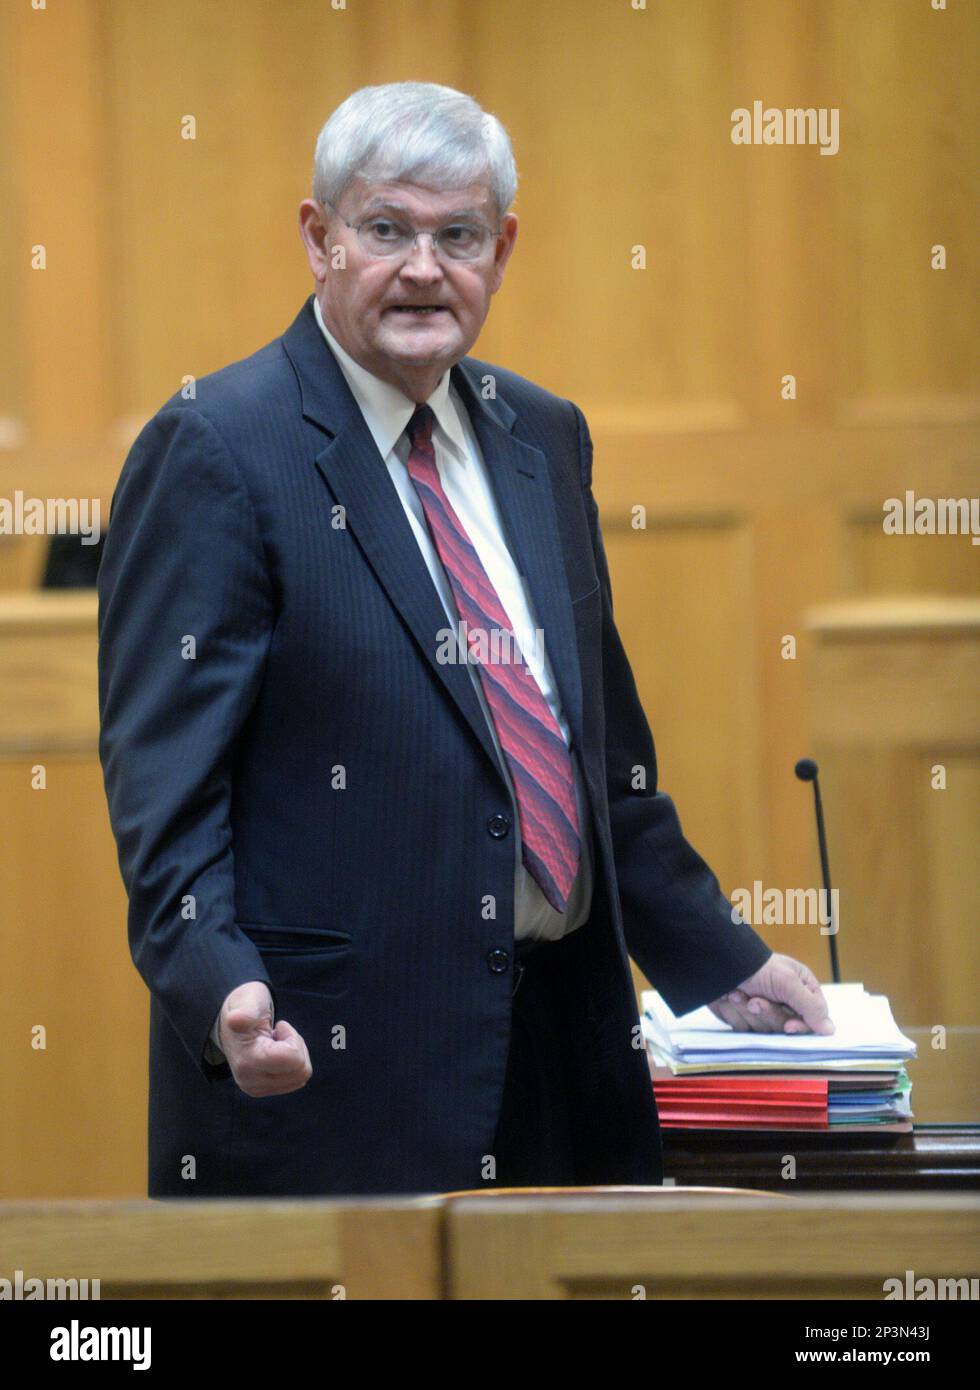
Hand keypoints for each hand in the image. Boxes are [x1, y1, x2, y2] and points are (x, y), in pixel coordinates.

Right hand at [218, 980, 312, 1096]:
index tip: (279, 1026)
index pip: (293, 1059)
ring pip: (300, 1077)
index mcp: (246, 1060)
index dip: (293, 1037)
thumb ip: (246, 1011)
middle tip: (279, 1034)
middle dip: (296, 1046)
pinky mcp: (261, 1091)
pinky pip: (295, 1082)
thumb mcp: (248, 1000)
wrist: (230, 1022)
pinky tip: (276, 1053)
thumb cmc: (245, 1006)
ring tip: (277, 1042)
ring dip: (295, 1055)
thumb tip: (235, 1019)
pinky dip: (292, 1065)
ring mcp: (254, 1088)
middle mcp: (249, 1081)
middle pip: (301, 1071)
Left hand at [707, 953, 834, 1035]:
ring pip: (763, 1031)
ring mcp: (763, 1012)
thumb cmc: (757, 967)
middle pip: (786, 1028)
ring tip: (738, 994)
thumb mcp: (788, 982)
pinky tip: (729, 998)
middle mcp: (785, 1003)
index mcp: (801, 990)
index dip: (800, 1026)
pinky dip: (734, 1014)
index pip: (812, 1020)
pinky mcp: (744, 1019)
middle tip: (755, 1001)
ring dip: (747, 1012)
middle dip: (768, 1014)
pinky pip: (744, 1029)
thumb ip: (811, 1006)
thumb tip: (830, 1030)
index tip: (788, 1027)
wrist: (717, 962)